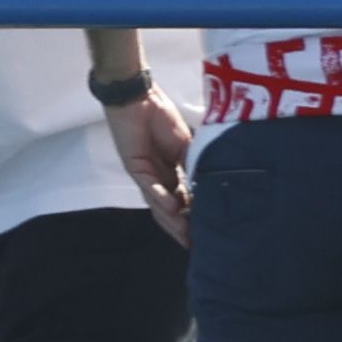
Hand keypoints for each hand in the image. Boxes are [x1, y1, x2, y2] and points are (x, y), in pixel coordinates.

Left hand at [112, 86, 195, 223]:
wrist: (138, 97)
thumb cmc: (160, 116)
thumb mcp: (185, 143)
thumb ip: (193, 163)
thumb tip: (207, 182)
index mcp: (170, 172)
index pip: (182, 199)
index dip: (192, 216)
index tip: (204, 232)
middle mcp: (157, 178)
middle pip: (169, 209)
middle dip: (180, 227)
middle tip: (194, 244)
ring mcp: (145, 174)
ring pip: (158, 203)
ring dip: (171, 219)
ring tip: (185, 233)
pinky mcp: (135, 167)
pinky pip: (149, 186)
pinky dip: (161, 197)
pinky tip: (172, 206)